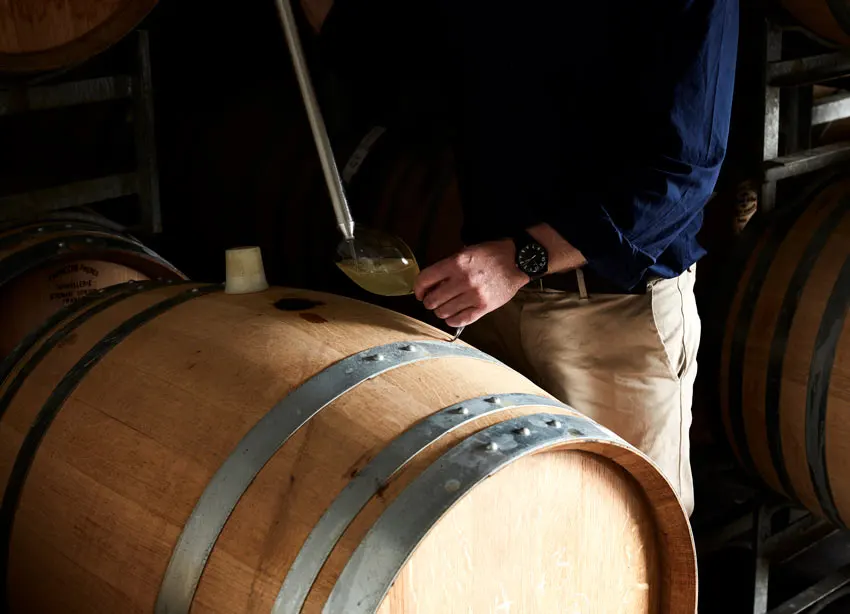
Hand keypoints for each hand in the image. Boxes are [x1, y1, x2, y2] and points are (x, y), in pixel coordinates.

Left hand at [414, 240, 528, 326]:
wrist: (516, 261)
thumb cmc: (489, 255)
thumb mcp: (464, 252)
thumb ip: (447, 267)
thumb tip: (429, 285)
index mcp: (456, 263)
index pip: (425, 279)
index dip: (417, 288)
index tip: (419, 293)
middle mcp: (463, 280)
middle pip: (432, 299)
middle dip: (428, 301)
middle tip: (432, 300)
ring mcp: (474, 296)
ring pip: (443, 312)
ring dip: (439, 311)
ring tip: (443, 308)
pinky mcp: (484, 307)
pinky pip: (460, 320)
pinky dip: (451, 321)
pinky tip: (451, 317)